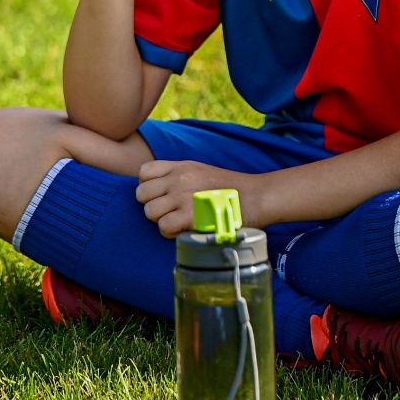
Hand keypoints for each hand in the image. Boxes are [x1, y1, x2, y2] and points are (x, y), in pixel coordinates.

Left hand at [135, 160, 263, 237]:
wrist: (257, 196)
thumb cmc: (231, 189)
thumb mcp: (202, 171)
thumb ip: (180, 177)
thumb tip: (160, 192)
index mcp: (181, 166)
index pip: (144, 172)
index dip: (148, 187)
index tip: (161, 196)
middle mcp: (179, 179)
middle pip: (141, 194)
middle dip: (152, 206)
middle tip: (169, 213)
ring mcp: (183, 196)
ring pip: (150, 212)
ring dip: (161, 221)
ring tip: (178, 223)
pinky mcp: (190, 216)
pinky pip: (163, 226)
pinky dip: (170, 233)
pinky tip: (184, 230)